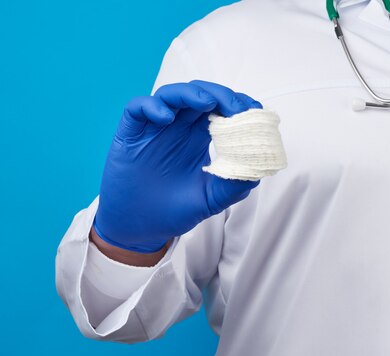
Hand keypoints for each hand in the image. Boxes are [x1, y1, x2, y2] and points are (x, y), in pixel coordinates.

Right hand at [93, 80, 262, 252]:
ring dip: (190, 93)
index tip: (254, 110)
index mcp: (199, 137)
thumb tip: (258, 169)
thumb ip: (234, 184)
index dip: (237, 104)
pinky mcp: (130, 134)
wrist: (140, 228)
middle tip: (235, 108)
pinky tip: (166, 119)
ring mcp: (154, 128)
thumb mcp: (211, 199)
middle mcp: (178, 127)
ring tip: (207, 103)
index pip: (220, 109)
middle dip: (220, 95)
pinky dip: (152, 107)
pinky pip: (137, 108)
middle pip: (199, 95)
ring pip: (171, 95)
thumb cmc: (174, 210)